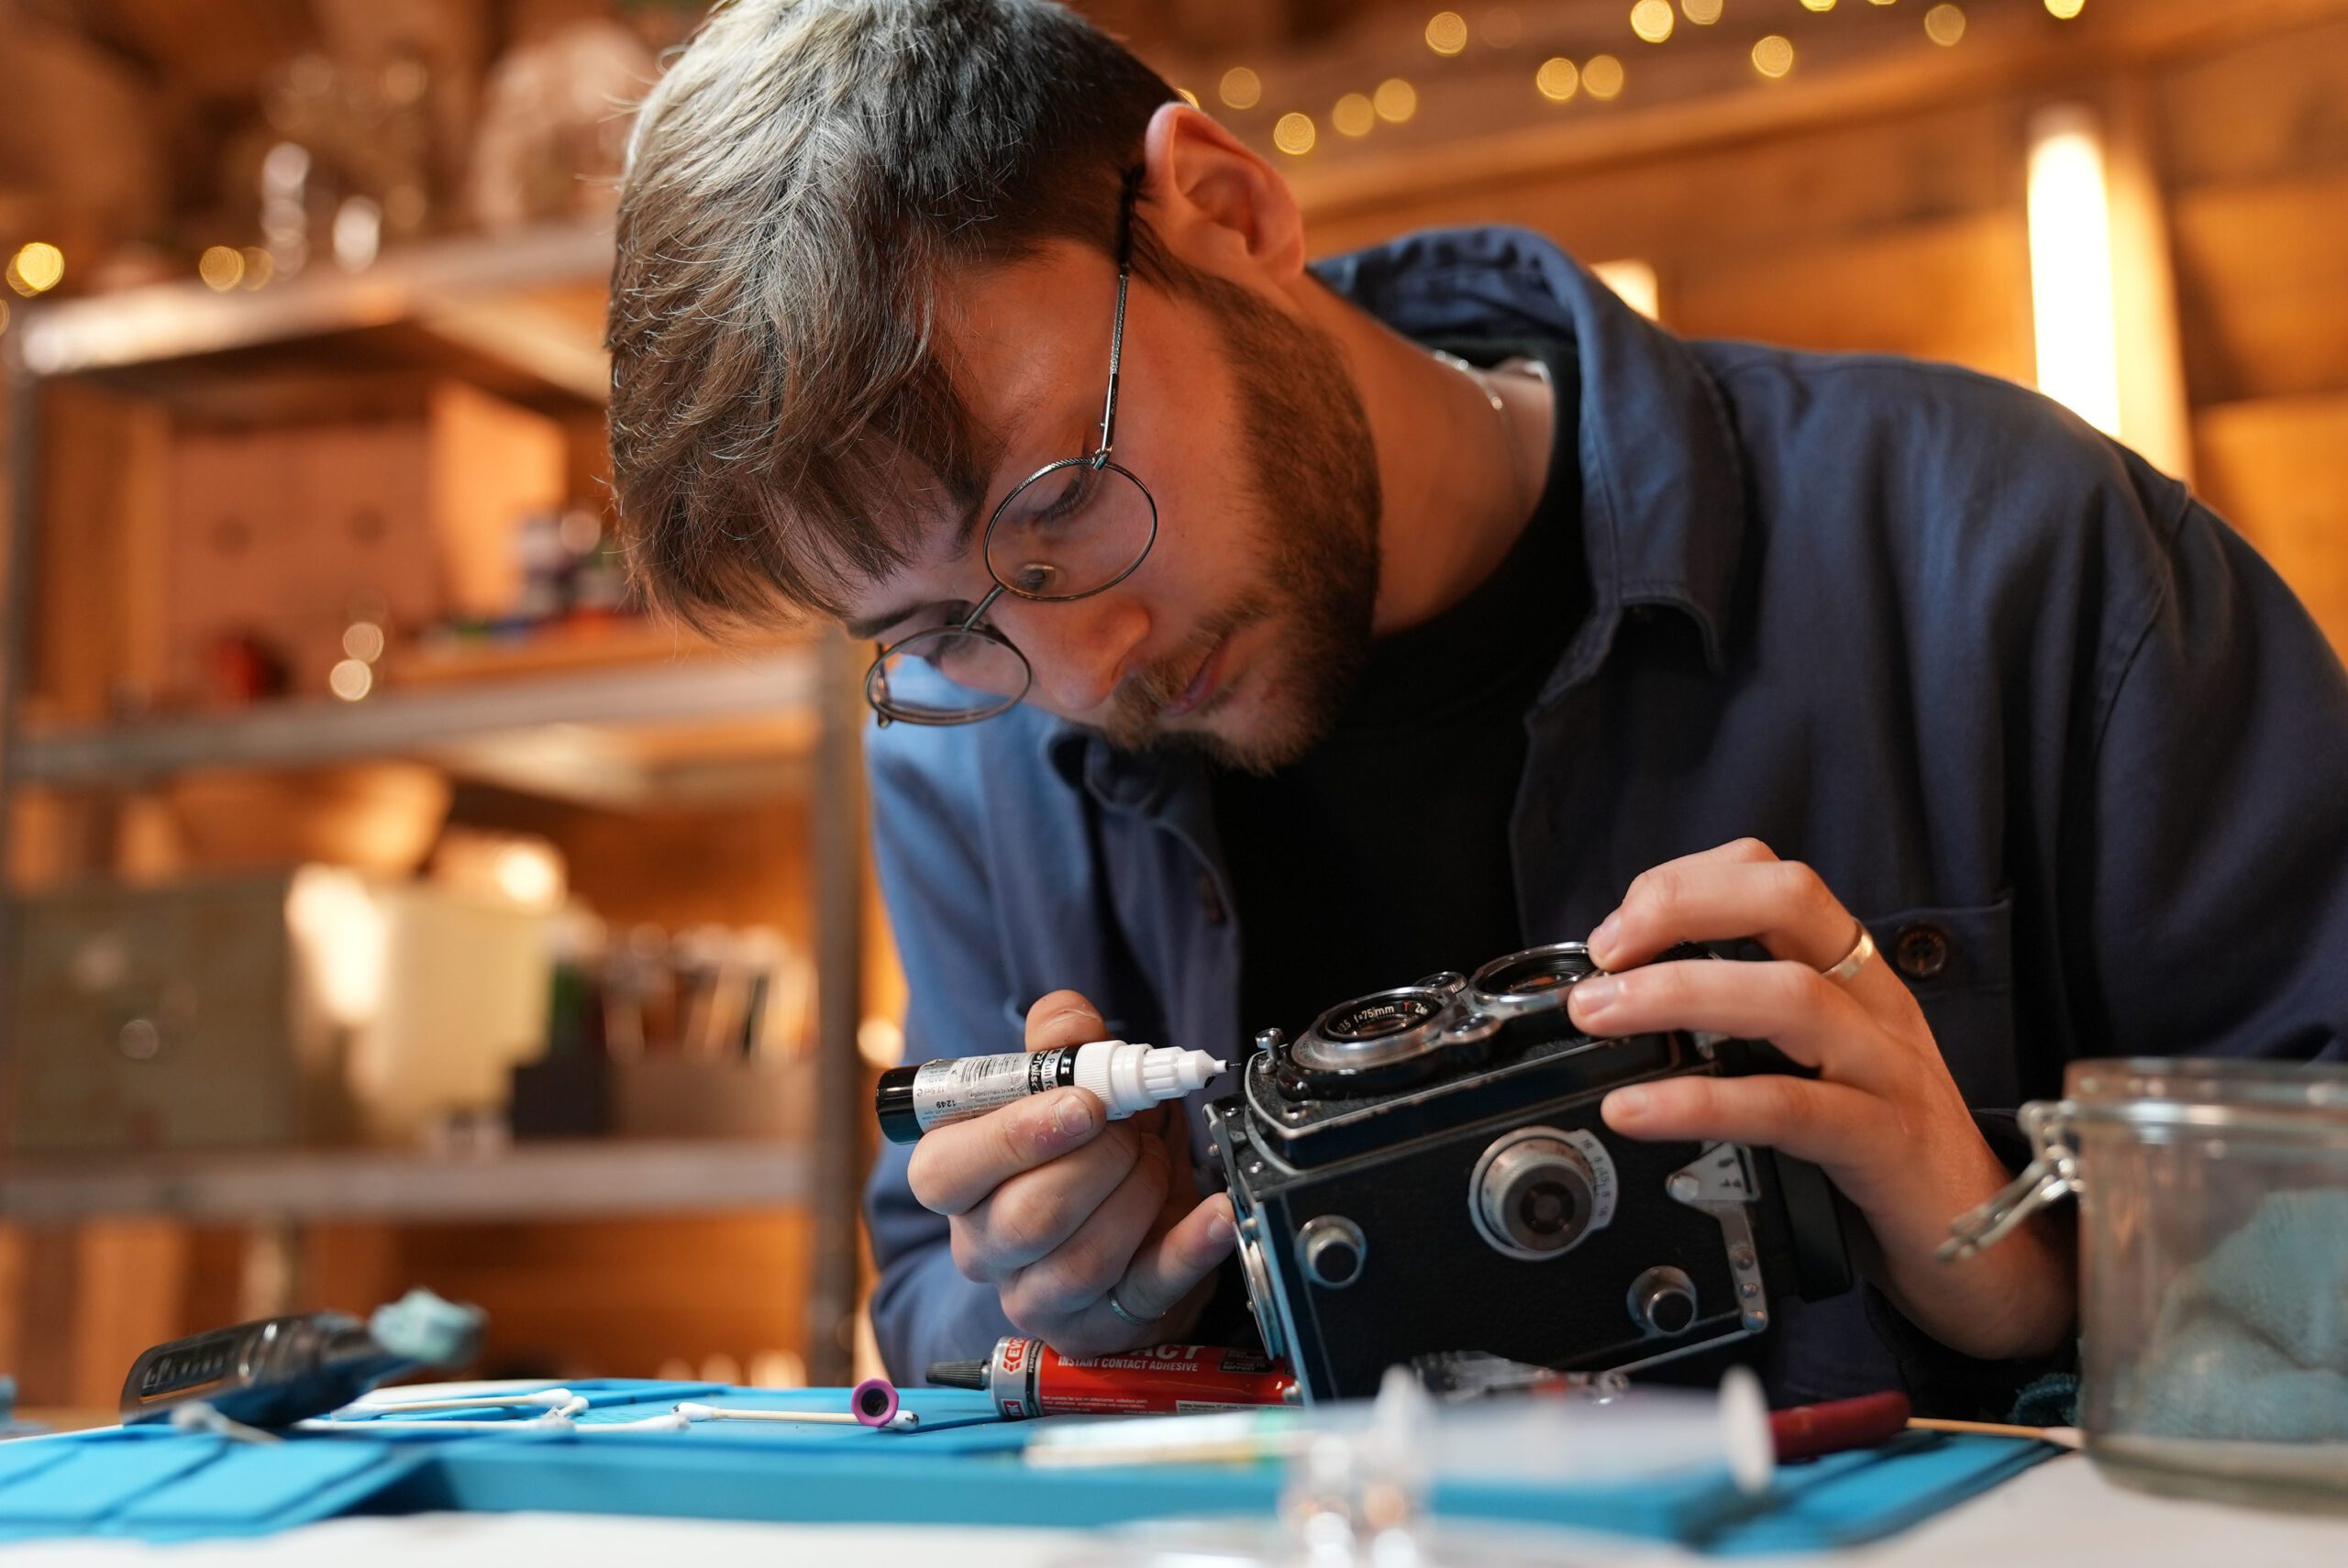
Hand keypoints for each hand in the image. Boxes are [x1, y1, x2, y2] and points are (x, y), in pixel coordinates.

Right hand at [904, 989, 1237, 1356]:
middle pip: (1028, 1217)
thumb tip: (1069, 1023)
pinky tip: (1215, 1213)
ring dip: (1141, 1194)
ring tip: (1157, 1163)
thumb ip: (1060, 1040)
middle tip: (1133, 1131)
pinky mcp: (1101, 1324)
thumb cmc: (1081, 1145)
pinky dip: (1190, 1246)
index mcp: (956, 1180)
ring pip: (1085, 1259)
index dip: (1015, 1137)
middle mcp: (984, 1246)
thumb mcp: (1065, 1081)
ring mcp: (1037, 1295)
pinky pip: (1149, 1289)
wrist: (1131, 1213)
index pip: (944, 1173)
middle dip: (1101, 1160)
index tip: (1084, 1106)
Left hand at [1569, 839, 2073, 1360]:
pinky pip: (1790, 1107)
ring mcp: (1887, 1070)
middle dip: (1681, 907)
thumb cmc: (1881, 1150)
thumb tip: (1627, 1006)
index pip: (1772, 878)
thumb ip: (1746, 1025)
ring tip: (1600, 1015)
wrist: (1989, 1249)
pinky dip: (1702, 1102)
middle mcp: (1874, 1004)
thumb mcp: (1815, 1065)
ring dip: (1678, 993)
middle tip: (1603, 958)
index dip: (1686, 884)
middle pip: (1789, 900)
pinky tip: (1640, 1110)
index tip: (1616, 932)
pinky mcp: (1885, 1143)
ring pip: (1789, 995)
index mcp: (1852, 975)